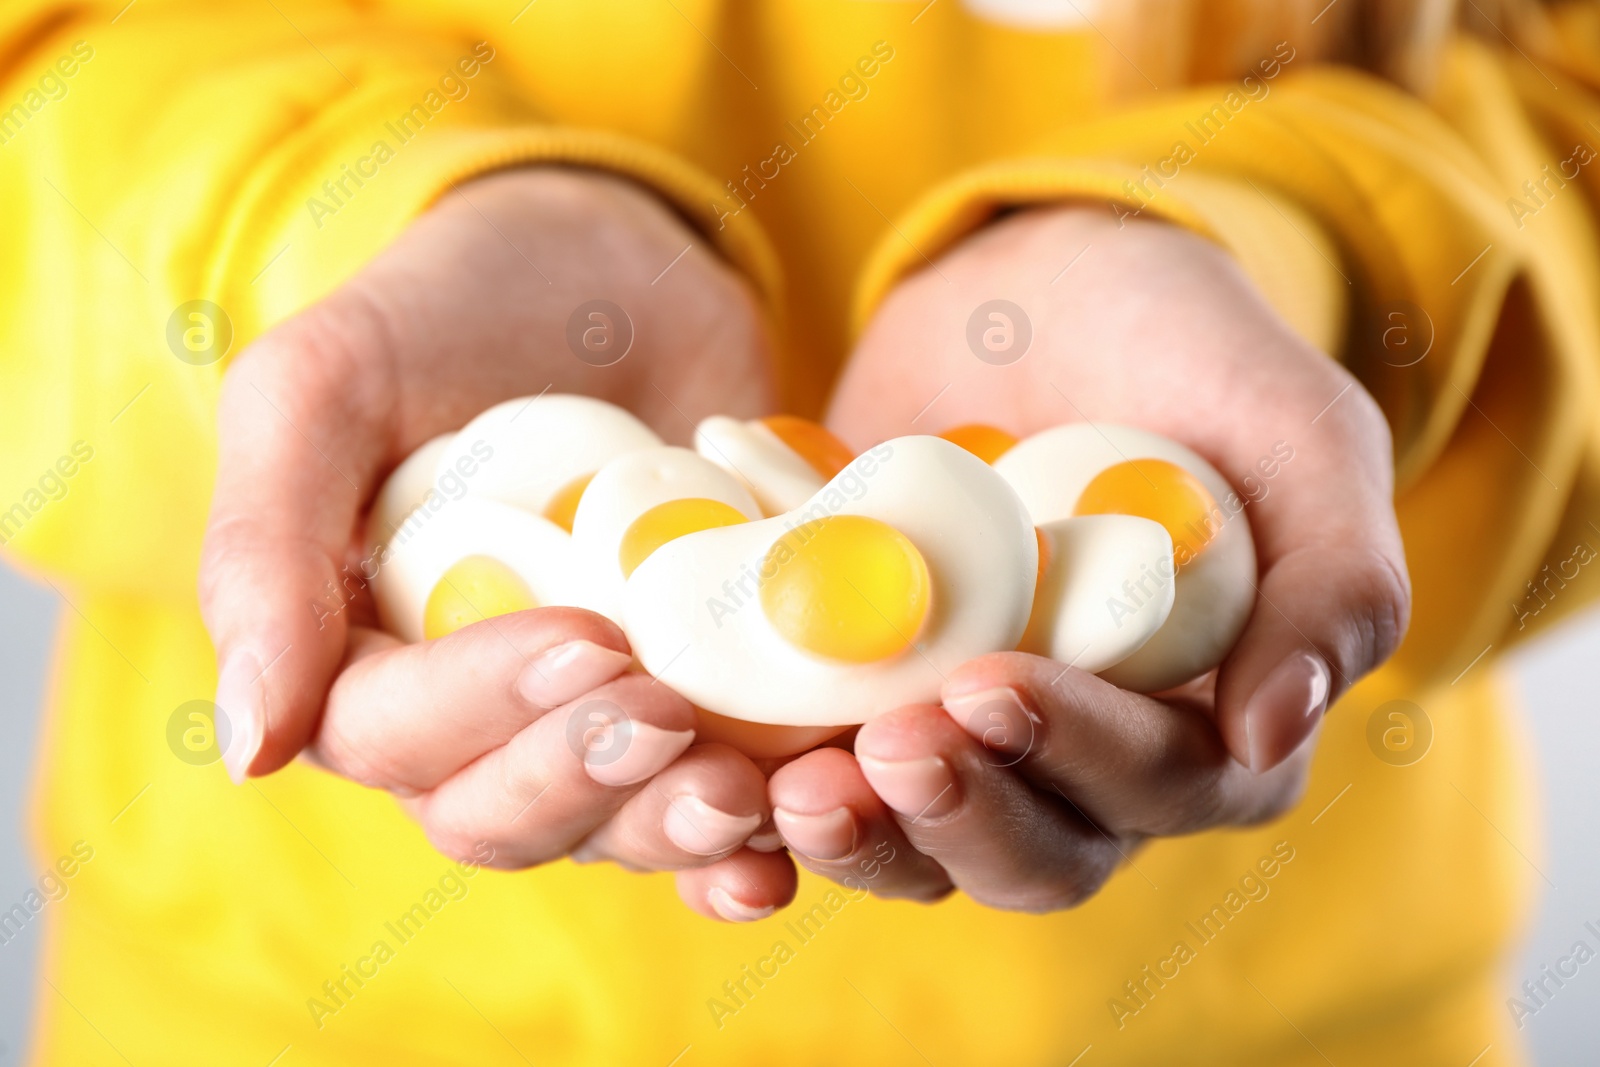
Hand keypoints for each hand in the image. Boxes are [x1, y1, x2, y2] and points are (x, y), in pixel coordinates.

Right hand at [200, 167, 794, 914]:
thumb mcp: (325, 386)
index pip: (388, 732)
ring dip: (670, 826)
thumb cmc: (451, 313)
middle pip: (499, 813)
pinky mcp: (695, 703)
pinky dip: (757, 829)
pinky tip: (799, 823)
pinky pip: (717, 795)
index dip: (477, 708)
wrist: (617, 271)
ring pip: (610, 827)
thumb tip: (249, 748)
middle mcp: (470, 713)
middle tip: (668, 713)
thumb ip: (264, 547)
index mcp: (358, 654)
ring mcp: (588, 717)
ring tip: (744, 794)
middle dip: (582, 780)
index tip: (582, 639)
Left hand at [769, 205, 1409, 909]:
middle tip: (887, 744)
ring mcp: (971, 736)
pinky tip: (725, 769)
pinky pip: (825, 778)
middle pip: (1038, 850)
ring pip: (924, 844)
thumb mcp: (1293, 429)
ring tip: (796, 790)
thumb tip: (1274, 732)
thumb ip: (1332, 572)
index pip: (1167, 784)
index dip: (1085, 757)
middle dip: (962, 814)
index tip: (993, 684)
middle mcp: (1091, 756)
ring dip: (865, 836)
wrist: (1035, 289)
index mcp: (1215, 717)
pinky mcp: (870, 703)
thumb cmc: (1185, 350)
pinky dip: (773, 795)